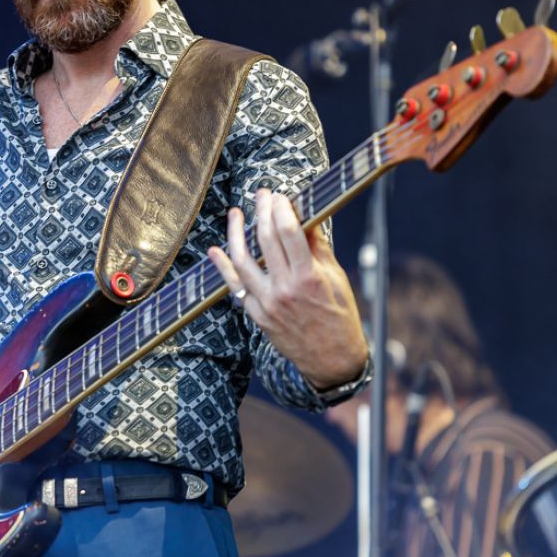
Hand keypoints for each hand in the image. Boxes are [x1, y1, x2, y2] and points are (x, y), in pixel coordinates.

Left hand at [206, 188, 366, 389]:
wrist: (332, 361)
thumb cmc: (340, 316)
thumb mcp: (336, 279)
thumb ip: (318, 249)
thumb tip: (305, 218)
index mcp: (309, 277)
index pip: (289, 232)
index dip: (281, 208)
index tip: (279, 195)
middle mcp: (284, 289)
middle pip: (265, 240)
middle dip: (261, 212)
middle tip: (260, 195)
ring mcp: (267, 304)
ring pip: (242, 261)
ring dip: (235, 234)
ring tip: (235, 214)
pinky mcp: (257, 316)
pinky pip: (235, 287)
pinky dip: (223, 267)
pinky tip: (216, 251)